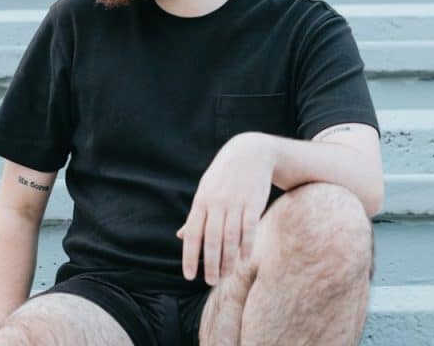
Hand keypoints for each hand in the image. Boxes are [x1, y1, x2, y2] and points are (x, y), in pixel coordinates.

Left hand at [176, 132, 276, 284]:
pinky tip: (244, 260)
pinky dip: (246, 246)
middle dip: (210, 264)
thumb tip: (180, 236)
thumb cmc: (223, 176)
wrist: (250, 153)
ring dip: (228, 259)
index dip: (189, 257)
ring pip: (231, 238)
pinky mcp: (253, 202)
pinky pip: (249, 229)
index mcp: (201, 202)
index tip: (189, 276)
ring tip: (226, 275)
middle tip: (210, 282)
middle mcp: (216, 203)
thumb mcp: (205, 191)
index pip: (192, 234)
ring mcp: (235, 203)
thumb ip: (195, 216)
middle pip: (211, 240)